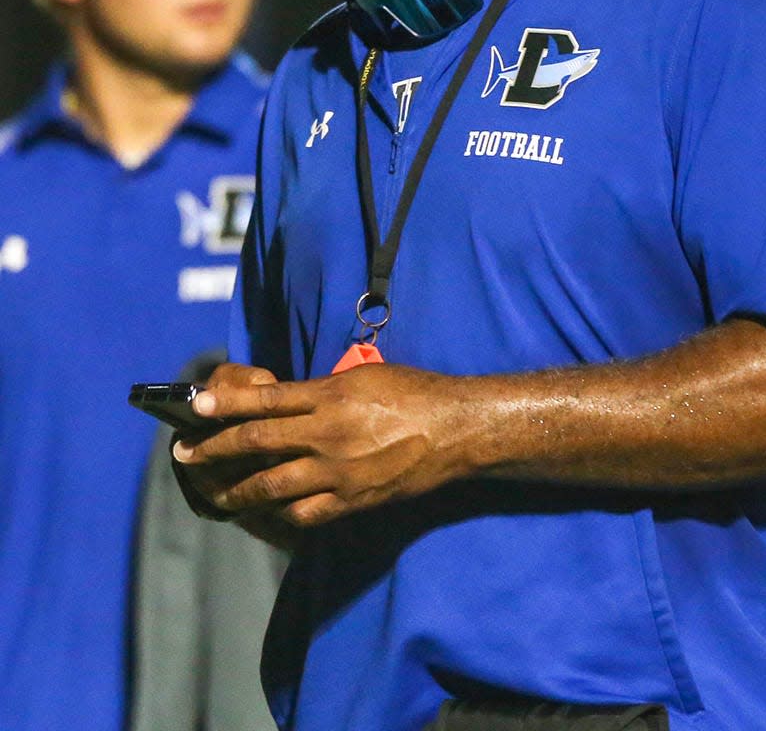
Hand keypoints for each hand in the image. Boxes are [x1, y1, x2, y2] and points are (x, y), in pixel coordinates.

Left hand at [172, 363, 467, 526]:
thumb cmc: (413, 393)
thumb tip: (285, 402)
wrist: (455, 429)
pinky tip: (264, 512)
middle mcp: (327, 434)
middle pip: (257, 442)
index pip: (265, 400)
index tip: (197, 407)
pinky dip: (278, 512)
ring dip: (235, 489)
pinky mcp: (352, 500)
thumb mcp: (364, 376)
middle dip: (215, 449)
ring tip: (212, 493)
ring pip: (271, 484)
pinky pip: (304, 512)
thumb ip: (321, 390)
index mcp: (330, 396)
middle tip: (185, 454)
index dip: (226, 405)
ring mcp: (338, 471)